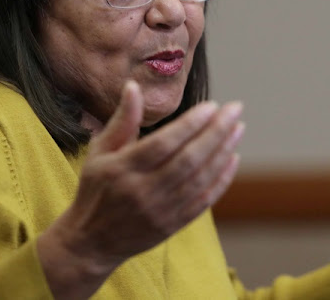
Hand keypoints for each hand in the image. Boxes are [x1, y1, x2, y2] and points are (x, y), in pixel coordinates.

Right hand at [38, 80, 243, 297]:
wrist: (92, 242)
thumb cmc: (96, 189)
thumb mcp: (100, 152)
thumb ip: (122, 120)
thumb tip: (133, 86)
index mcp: (123, 169)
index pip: (163, 144)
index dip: (190, 124)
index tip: (212, 106)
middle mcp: (143, 191)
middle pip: (187, 160)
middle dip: (215, 132)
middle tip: (234, 109)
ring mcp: (160, 210)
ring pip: (199, 179)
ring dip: (223, 152)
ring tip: (238, 128)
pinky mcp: (172, 225)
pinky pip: (203, 201)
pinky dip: (221, 179)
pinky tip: (233, 158)